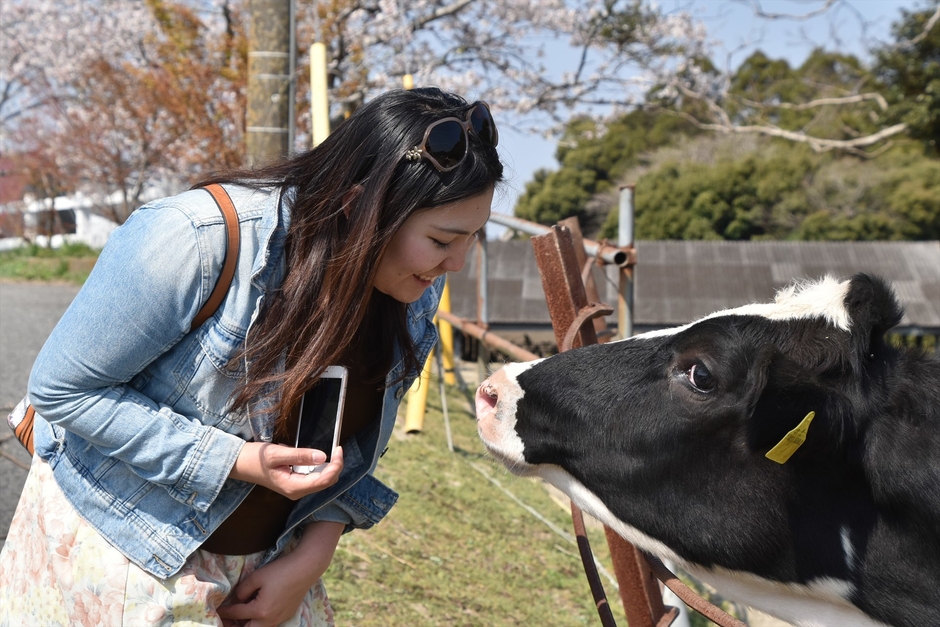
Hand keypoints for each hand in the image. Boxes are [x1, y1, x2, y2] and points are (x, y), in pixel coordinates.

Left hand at [215, 551, 313, 626]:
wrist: (305, 568)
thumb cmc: (280, 570)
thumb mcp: (256, 577)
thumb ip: (242, 590)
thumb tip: (238, 599)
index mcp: (260, 611)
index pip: (237, 614)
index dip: (225, 612)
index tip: (217, 610)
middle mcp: (270, 620)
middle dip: (235, 626)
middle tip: (226, 620)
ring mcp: (280, 619)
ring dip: (248, 625)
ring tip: (239, 618)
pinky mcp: (287, 615)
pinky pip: (269, 624)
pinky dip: (259, 622)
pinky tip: (256, 613)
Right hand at [229, 442, 343, 499]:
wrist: (240, 464)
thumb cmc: (256, 459)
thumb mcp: (277, 454)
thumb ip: (300, 455)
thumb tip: (323, 456)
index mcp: (294, 487)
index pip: (324, 480)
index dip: (336, 465)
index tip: (339, 449)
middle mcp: (297, 491)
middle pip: (326, 482)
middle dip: (335, 466)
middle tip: (337, 448)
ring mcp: (296, 489)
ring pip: (321, 480)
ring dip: (329, 467)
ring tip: (329, 452)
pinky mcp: (295, 483)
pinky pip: (313, 477)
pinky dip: (320, 467)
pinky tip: (315, 457)